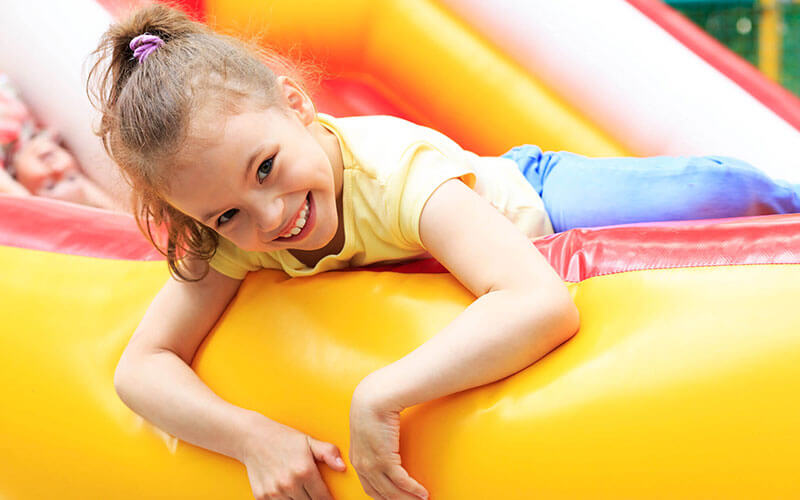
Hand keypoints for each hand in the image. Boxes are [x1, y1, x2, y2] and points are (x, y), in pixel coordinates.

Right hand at [239, 416, 345, 499]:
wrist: (252, 438)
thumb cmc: (283, 439)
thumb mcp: (308, 441)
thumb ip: (328, 453)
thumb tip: (343, 467)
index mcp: (304, 471)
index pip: (323, 498)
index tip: (328, 498)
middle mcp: (289, 484)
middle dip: (313, 499)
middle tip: (312, 491)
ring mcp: (274, 492)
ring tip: (299, 489)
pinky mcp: (261, 497)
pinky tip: (285, 492)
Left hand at [349, 377, 428, 499]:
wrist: (374, 397)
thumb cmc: (374, 408)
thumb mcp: (370, 429)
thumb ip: (376, 441)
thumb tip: (387, 444)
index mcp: (358, 459)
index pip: (370, 488)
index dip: (384, 497)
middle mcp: (362, 465)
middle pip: (381, 493)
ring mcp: (372, 464)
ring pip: (391, 491)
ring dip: (407, 499)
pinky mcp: (384, 459)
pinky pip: (401, 481)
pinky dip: (413, 489)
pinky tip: (422, 493)